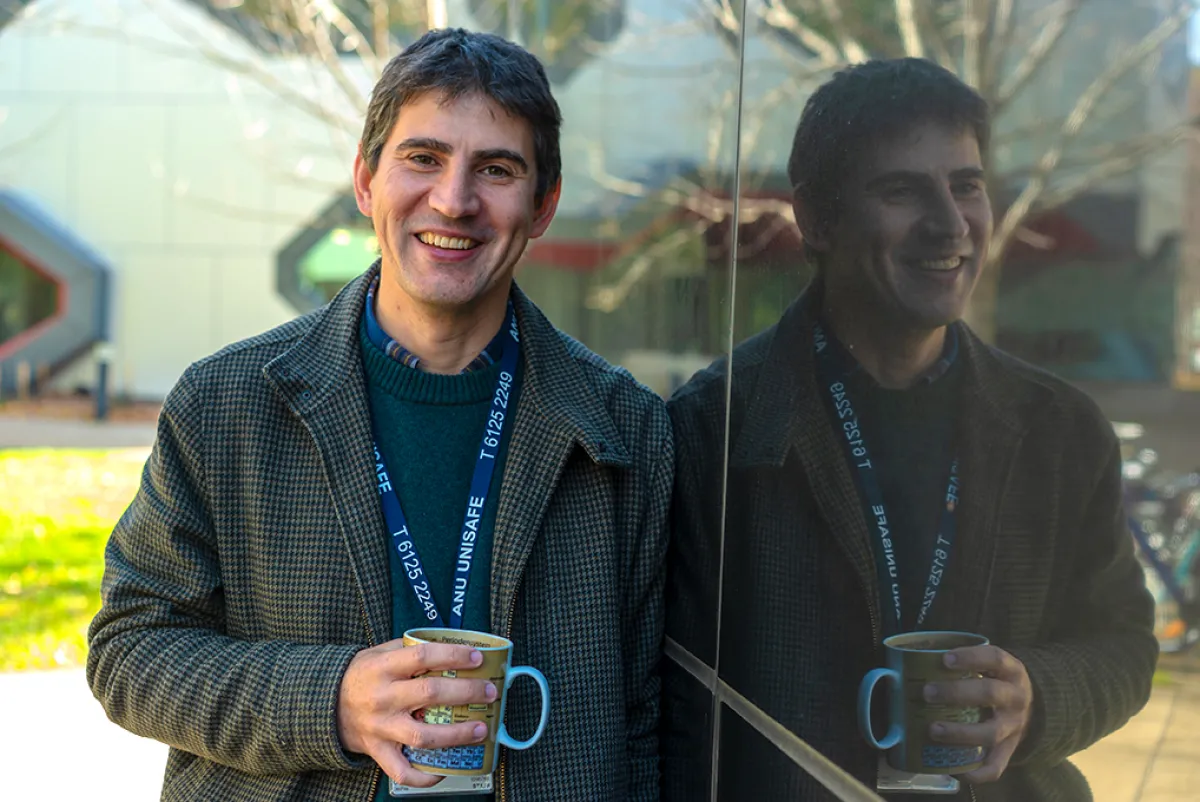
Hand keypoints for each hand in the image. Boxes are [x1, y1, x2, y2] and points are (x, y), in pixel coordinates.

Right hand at [337, 640, 498, 787]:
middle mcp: (382, 697)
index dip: (453, 655)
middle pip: (430, 694)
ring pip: (423, 735)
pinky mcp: (378, 751)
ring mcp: (380, 727)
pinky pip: (403, 771)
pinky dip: (425, 777)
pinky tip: (445, 771)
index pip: (422, 656)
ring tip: (481, 729)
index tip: (476, 657)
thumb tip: (453, 646)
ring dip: (457, 734)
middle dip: (466, 692)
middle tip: (490, 691)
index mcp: (383, 668)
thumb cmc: (362, 676)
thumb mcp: (379, 652)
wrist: (326, 704)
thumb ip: (410, 649)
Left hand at [924, 645, 1033, 782]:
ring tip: (932, 729)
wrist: (1030, 709)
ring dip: (959, 732)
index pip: (995, 659)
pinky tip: (953, 769)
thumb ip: (964, 664)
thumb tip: (914, 661)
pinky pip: (995, 767)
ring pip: (990, 733)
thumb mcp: (990, 666)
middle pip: (990, 694)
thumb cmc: (996, 680)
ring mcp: (1014, 727)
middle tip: (927, 693)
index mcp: (1011, 671)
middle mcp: (1016, 698)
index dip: (971, 657)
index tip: (945, 659)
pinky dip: (975, 772)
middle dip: (956, 693)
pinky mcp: (1009, 751)